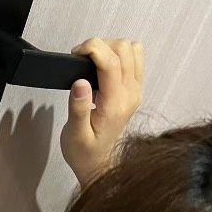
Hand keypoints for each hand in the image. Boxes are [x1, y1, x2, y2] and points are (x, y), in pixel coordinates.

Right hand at [60, 37, 143, 186]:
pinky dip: (119, 55)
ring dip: (111, 48)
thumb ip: (78, 108)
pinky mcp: (135, 89)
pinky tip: (103, 69)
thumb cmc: (84, 153)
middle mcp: (130, 94)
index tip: (75, 53)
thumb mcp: (75, 135)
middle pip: (124, 48)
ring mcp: (135, 90)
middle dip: (100, 45)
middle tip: (81, 59)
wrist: (100, 165)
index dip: (92, 48)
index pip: (111, 62)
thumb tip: (80, 82)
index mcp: (115, 104)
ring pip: (132, 49)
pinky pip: (135, 59)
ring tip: (92, 62)